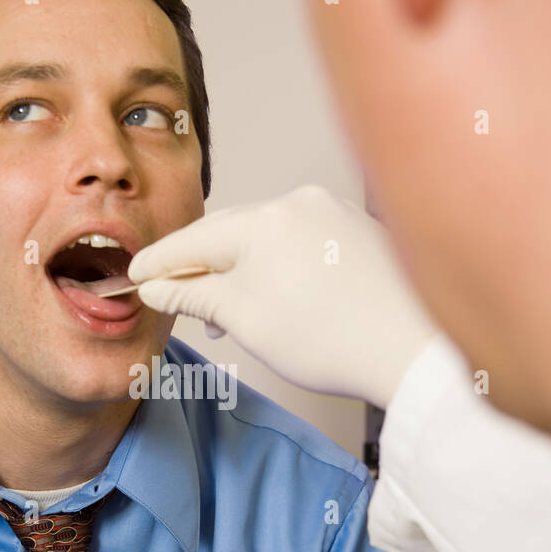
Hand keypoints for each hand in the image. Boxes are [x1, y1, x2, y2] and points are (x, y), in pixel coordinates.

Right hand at [127, 184, 436, 405]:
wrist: (414, 349)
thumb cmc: (331, 339)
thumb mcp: (245, 320)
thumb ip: (195, 295)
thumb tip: (160, 286)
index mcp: (264, 220)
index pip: (194, 238)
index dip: (160, 262)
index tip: (136, 276)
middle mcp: (299, 202)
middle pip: (231, 232)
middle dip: (202, 267)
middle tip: (178, 299)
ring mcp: (334, 212)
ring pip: (268, 237)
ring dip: (242, 269)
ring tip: (231, 312)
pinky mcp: (359, 230)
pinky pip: (301, 241)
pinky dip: (279, 266)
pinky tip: (277, 298)